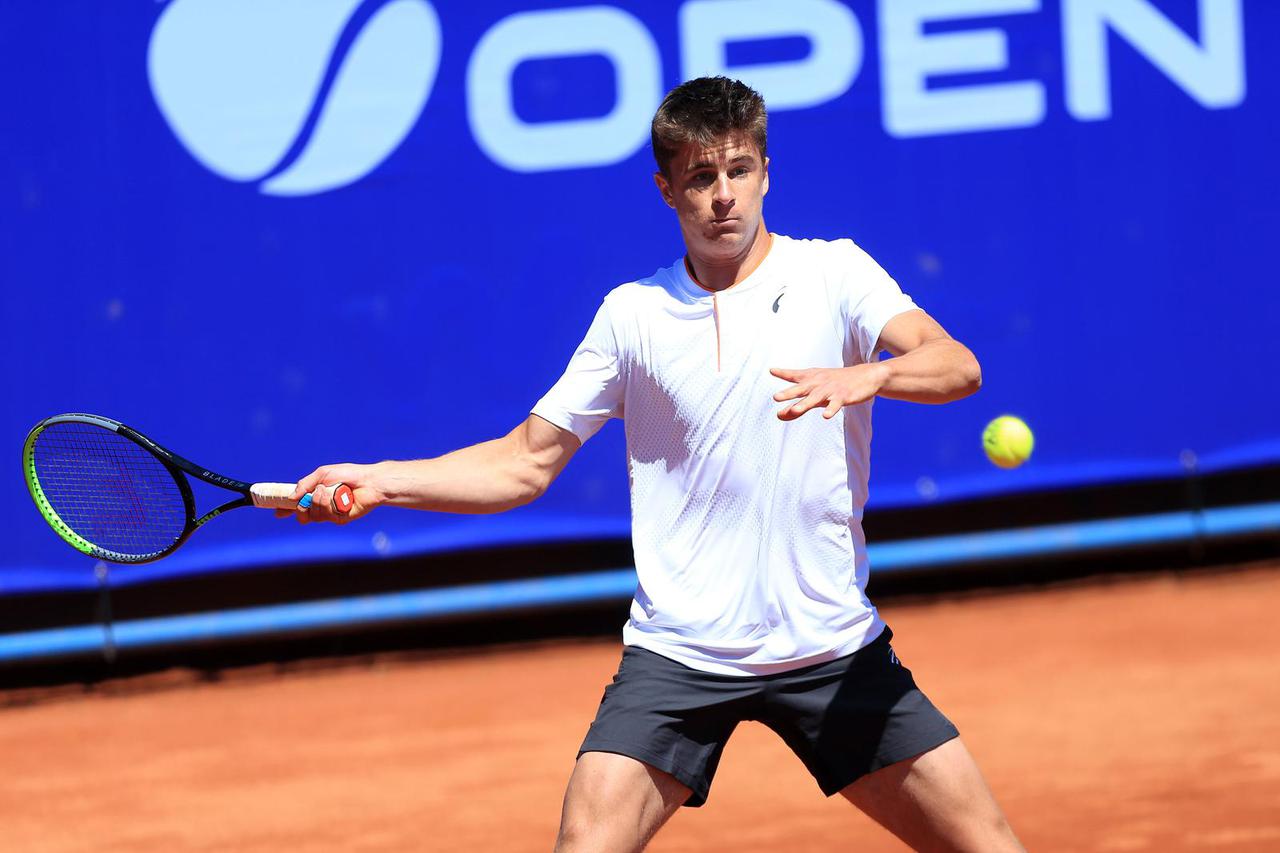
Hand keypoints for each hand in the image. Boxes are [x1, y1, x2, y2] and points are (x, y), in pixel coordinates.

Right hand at [274, 462, 381, 524]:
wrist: (368, 481)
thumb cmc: (348, 474)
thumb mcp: (323, 474)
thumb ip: (305, 484)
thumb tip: (292, 497)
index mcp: (314, 494)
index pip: (296, 504)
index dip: (286, 509)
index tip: (277, 512)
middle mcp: (320, 505)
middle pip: (302, 514)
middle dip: (302, 507)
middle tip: (308, 498)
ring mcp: (330, 513)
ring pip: (313, 515)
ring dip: (318, 501)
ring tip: (329, 491)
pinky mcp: (340, 519)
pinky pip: (327, 516)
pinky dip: (329, 505)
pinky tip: (339, 498)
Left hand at [770, 364, 886, 420]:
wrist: (866, 376)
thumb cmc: (836, 383)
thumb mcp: (816, 393)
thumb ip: (797, 405)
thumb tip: (778, 415)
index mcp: (812, 378)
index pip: (795, 375)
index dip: (783, 373)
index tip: (772, 370)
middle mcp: (819, 383)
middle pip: (802, 388)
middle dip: (789, 393)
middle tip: (776, 397)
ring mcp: (831, 390)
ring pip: (816, 397)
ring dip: (805, 403)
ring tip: (795, 410)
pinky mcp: (843, 396)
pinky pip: (835, 404)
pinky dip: (831, 410)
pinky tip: (825, 416)